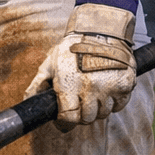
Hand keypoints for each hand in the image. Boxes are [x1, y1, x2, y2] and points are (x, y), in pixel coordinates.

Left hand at [25, 3, 136, 129]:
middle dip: (81, 115)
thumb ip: (38, 84)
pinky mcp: (125, 85)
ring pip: (104, 113)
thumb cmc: (71, 47)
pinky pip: (119, 106)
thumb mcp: (50, 63)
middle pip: (87, 119)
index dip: (65, 123)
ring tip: (91, 93)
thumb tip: (28, 102)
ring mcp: (110, 88)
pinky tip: (105, 90)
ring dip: (97, 108)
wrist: (100, 31)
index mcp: (69, 85)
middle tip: (78, 104)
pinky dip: (112, 103)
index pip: (69, 118)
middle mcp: (91, 88)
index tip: (63, 120)